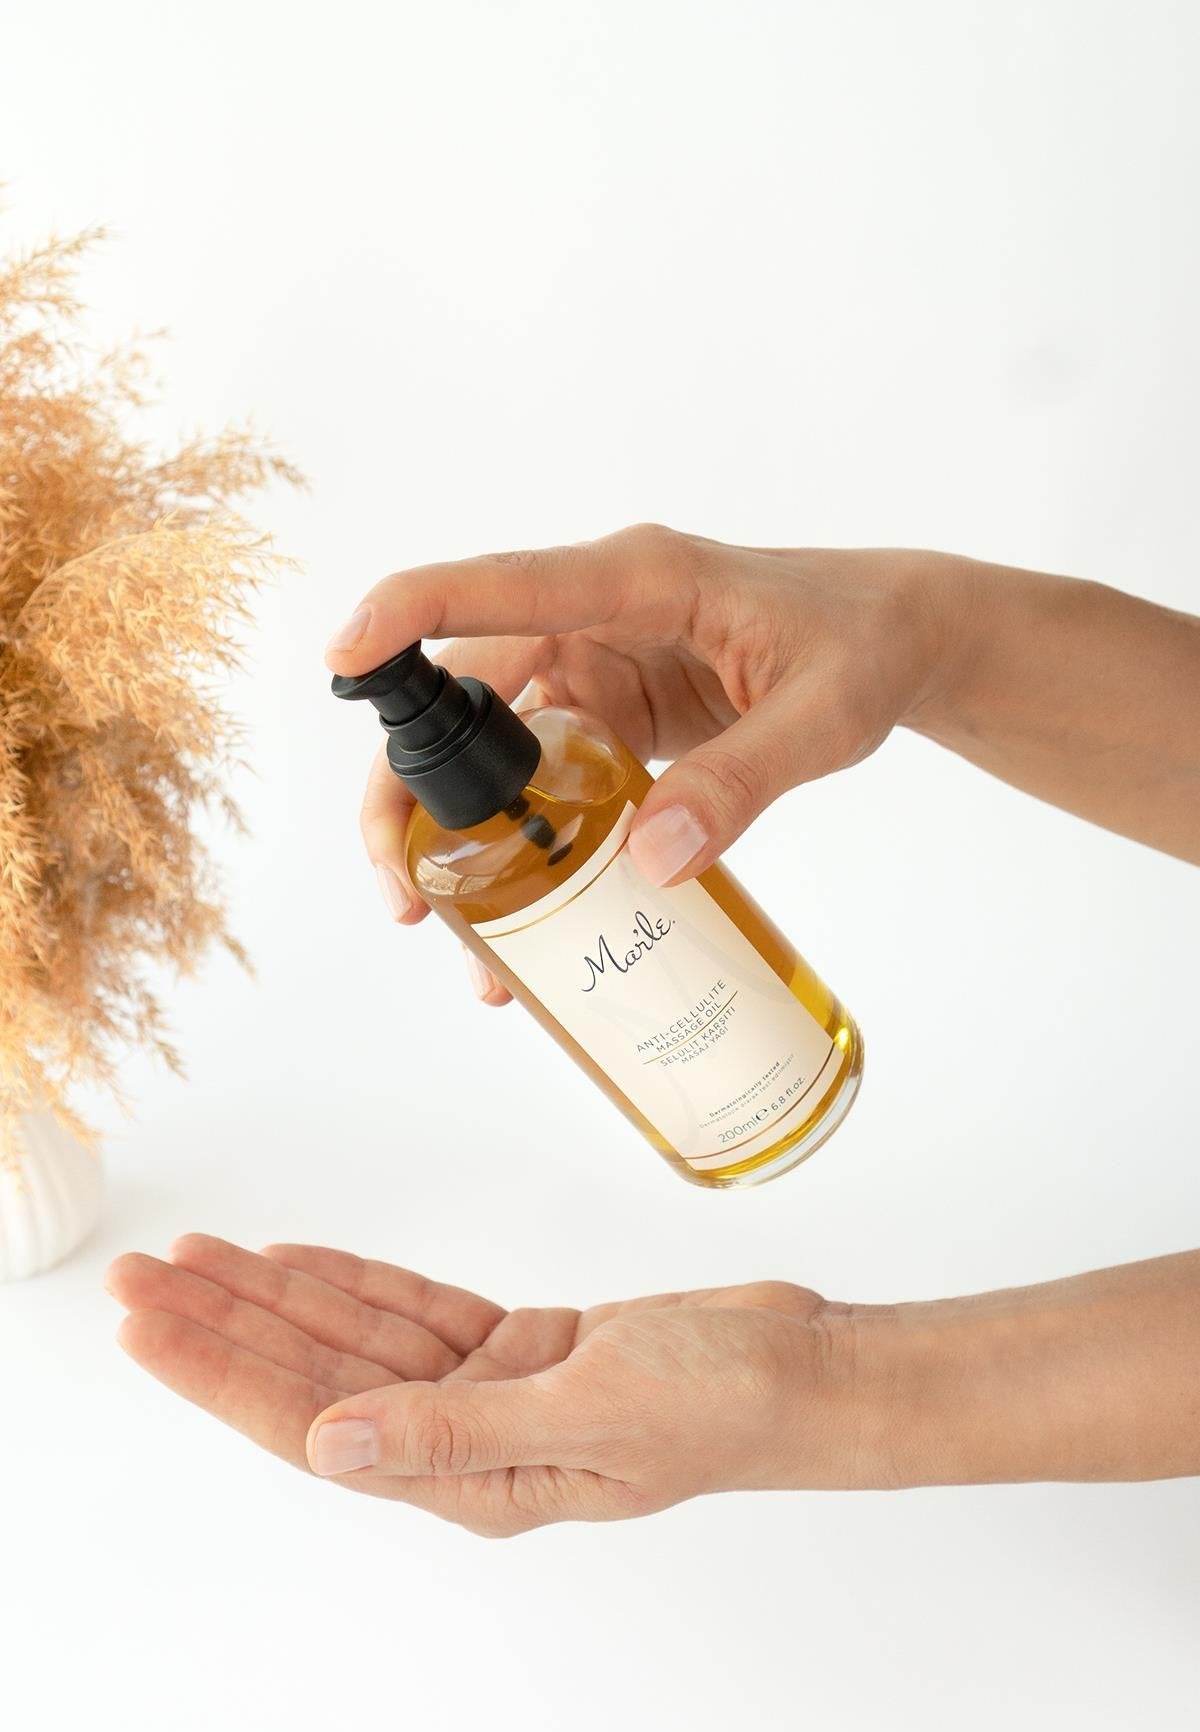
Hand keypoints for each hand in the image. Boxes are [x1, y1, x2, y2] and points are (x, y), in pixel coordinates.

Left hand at [107, 1236, 872, 1534]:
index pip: (315, 1424)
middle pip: (319, 1375)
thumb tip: (332, 1446)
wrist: (806, 1367)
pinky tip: (299, 1263)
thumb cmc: (723, 1400)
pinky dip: (357, 1283)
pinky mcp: (525, 1345)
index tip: (152, 1327)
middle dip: (226, 1325)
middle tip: (144, 1274)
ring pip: (360, 1336)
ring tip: (198, 1256)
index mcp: (475, 1479)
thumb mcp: (589, 1414)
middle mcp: (468, 1440)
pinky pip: (418, 1310)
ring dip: (280, 1296)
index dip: (224, 1374)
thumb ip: (456, 1431)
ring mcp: (495, 1390)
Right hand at [325, 525, 953, 997]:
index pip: (502, 584)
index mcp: (639, 580)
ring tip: (446, 932)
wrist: (895, 639)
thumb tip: (648, 859)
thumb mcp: (824, 718)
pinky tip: (516, 915)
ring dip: (452, 830)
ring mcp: (595, 664)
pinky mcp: (608, 710)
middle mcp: (596, 613)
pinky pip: (536, 772)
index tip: (343, 655)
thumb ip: (744, 781)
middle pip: (462, 689)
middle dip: (412, 789)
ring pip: (487, 742)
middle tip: (402, 895)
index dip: (410, 614)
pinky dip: (515, 838)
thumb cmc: (863, 647)